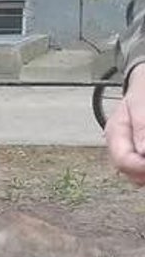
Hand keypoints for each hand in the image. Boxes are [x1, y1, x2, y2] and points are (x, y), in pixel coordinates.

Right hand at [105, 63, 144, 183]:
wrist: (143, 82)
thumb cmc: (143, 89)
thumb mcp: (141, 103)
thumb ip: (142, 126)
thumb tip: (143, 152)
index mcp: (115, 132)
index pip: (122, 160)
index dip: (140, 167)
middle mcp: (118, 144)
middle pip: (128, 170)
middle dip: (143, 171)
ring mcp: (126, 148)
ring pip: (134, 173)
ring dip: (143, 171)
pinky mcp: (136, 151)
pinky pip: (139, 168)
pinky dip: (143, 167)